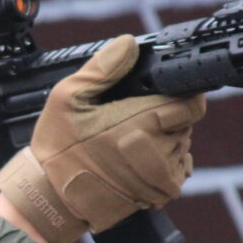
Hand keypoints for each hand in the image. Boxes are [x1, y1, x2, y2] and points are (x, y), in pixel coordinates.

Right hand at [0, 35, 204, 242]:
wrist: (52, 198)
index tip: (161, 95)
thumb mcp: (67, 97)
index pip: (191, 103)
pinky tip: (139, 160)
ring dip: (165, 140)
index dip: (179, 94)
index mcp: (141, 122)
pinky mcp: (161, 193)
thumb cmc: (58, 148)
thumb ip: (102, 68)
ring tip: (129, 142)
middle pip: (185, 122)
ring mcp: (162, 175)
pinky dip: (166, 163)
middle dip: (166, 116)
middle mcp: (158, 150)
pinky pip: (179, 169)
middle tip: (131, 120)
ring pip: (182, 144)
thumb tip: (128, 45)